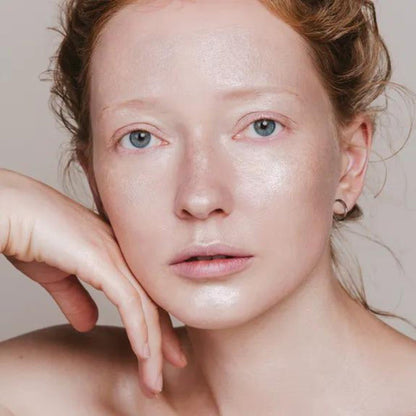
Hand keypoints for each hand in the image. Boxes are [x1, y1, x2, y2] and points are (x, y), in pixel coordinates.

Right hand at [0, 168, 186, 397]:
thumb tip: (88, 323)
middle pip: (155, 300)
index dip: (157, 323)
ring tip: (153, 380)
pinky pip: (129, 301)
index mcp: (117, 254)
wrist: (11, 210)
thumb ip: (76, 298)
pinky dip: (139, 329)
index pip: (146, 293)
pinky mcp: (101, 258)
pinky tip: (144, 354)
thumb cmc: (31, 235)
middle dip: (165, 338)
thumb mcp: (58, 276)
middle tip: (174, 366)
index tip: (163, 351)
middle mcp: (124, 253)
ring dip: (152, 347)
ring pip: (146, 306)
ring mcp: (115, 254)